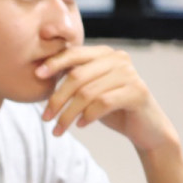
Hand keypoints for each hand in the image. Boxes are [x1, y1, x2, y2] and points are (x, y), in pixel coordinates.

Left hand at [36, 45, 176, 151]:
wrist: (146, 129)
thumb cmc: (112, 108)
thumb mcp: (90, 90)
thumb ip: (73, 78)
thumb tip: (39, 73)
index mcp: (104, 53)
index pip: (74, 53)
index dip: (54, 63)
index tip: (36, 75)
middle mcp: (118, 59)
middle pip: (77, 76)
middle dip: (57, 98)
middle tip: (45, 117)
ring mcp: (130, 74)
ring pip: (87, 93)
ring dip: (68, 114)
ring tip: (58, 129)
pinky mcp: (137, 92)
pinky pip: (103, 103)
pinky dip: (87, 116)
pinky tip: (81, 125)